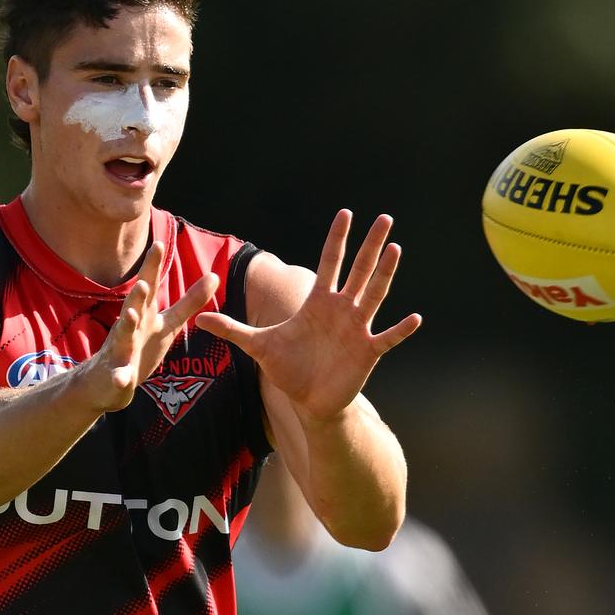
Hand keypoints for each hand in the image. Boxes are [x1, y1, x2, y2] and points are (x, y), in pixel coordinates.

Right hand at [80, 242, 218, 412]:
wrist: (108, 382)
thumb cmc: (141, 346)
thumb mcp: (168, 323)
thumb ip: (190, 301)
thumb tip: (215, 276)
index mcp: (144, 313)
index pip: (148, 286)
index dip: (153, 267)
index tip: (158, 244)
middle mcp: (130, 327)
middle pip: (133, 307)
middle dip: (137, 294)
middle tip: (143, 281)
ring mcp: (121, 350)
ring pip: (123, 336)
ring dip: (126, 326)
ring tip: (129, 316)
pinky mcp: (118, 374)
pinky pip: (119, 376)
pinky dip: (120, 376)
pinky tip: (122, 379)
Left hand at [195, 210, 421, 421]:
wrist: (308, 401)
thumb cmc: (288, 368)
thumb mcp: (257, 346)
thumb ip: (232, 329)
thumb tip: (199, 318)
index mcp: (317, 303)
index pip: (328, 263)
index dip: (336, 239)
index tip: (345, 214)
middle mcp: (341, 310)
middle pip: (358, 270)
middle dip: (370, 245)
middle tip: (385, 218)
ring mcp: (356, 329)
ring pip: (374, 295)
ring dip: (384, 274)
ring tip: (395, 250)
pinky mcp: (367, 353)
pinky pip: (387, 337)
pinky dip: (400, 329)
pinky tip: (415, 318)